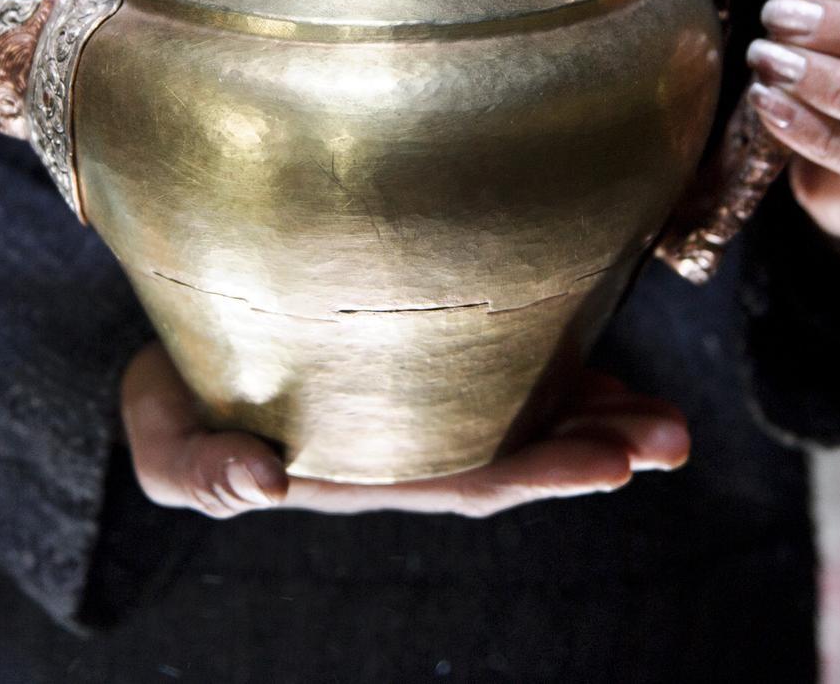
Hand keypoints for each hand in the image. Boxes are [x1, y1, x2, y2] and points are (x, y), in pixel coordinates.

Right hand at [121, 342, 689, 518]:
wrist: (172, 353)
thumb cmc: (173, 400)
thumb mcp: (166, 443)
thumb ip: (202, 475)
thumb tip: (261, 487)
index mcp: (365, 473)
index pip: (468, 480)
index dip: (541, 472)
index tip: (613, 465)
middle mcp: (411, 447)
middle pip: (521, 454)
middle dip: (599, 450)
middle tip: (673, 439)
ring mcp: (424, 406)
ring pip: (528, 417)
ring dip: (603, 419)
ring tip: (672, 424)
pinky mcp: (426, 357)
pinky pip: (511, 371)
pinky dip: (566, 374)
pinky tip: (614, 365)